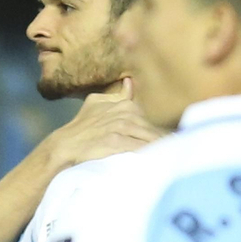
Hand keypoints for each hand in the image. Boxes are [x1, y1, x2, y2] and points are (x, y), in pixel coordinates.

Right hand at [41, 79, 161, 168]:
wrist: (65, 145)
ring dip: (161, 147)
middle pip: (152, 129)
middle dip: (163, 140)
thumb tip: (129, 82)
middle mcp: (124, 113)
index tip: (168, 141)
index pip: (150, 119)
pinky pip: (139, 147)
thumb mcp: (97, 104)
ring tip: (170, 157)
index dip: (159, 132)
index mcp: (124, 104)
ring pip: (148, 138)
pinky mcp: (115, 141)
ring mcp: (119, 126)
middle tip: (175, 152)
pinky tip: (156, 159)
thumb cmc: (81, 127)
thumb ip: (117, 96)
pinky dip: (149, 153)